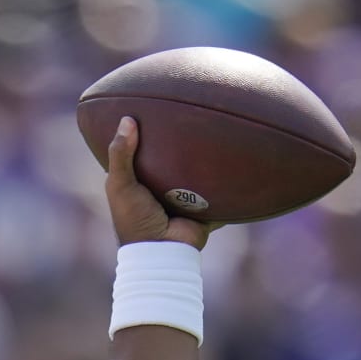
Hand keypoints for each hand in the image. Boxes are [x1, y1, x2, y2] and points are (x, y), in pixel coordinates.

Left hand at [104, 116, 217, 249]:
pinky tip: (240, 158)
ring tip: (222, 130)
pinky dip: (229, 181)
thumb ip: (121, 154)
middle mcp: (164, 189)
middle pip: (176, 161)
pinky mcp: (206, 208)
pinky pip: (221, 191)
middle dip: (185, 144)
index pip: (145, 153)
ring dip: (208, 160)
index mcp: (141, 183)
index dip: (149, 135)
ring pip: (199, 174)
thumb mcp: (120, 184)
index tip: (156, 108)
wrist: (162, 251)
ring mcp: (186, 199)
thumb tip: (127, 119)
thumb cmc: (135, 219)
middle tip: (196, 114)